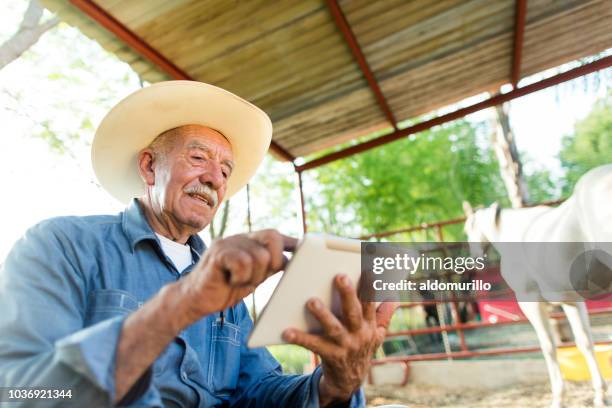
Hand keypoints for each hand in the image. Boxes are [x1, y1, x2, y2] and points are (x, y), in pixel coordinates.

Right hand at [180, 229, 296, 321]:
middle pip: (272, 236)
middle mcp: (239, 238)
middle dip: (275, 260)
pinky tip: (230, 281)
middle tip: (262, 277)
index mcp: (249, 242)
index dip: (292, 241)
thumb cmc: (224, 289)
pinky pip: (243, 262)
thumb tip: (291, 261)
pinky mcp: (217, 253)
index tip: (307, 249)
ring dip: (254, 275)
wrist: (194, 300)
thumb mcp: (253, 277)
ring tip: (239, 281)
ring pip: (260, 255)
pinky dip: (241, 276)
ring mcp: (228, 243)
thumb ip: (269, 267)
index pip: (275, 235)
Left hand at [282, 274, 397, 405]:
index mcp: (369, 326)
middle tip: (340, 276)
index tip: (368, 269)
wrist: (349, 382)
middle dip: (348, 294)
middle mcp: (359, 335)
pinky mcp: (330, 356)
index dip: (371, 287)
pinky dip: (300, 338)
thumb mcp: (376, 334)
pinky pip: (314, 345)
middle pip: (353, 312)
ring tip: (311, 301)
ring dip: (323, 314)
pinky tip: (287, 331)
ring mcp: (345, 346)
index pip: (371, 303)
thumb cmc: (360, 349)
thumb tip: (394, 296)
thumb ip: (383, 315)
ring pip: (334, 328)